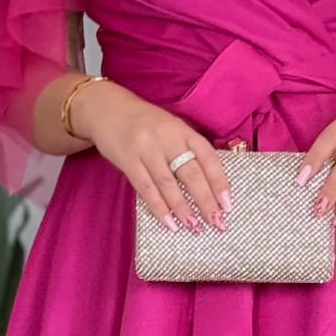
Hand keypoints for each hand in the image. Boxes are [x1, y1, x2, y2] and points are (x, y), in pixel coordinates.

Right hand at [70, 80, 230, 234]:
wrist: (107, 109)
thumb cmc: (146, 123)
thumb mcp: (172, 128)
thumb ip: (189, 149)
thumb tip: (210, 184)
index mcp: (183, 130)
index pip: (208, 157)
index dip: (220, 182)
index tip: (228, 204)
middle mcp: (167, 138)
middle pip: (191, 173)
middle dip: (206, 201)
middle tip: (217, 223)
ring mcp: (147, 150)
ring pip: (169, 184)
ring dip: (183, 208)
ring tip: (194, 227)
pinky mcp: (128, 161)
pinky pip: (146, 188)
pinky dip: (159, 207)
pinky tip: (169, 223)